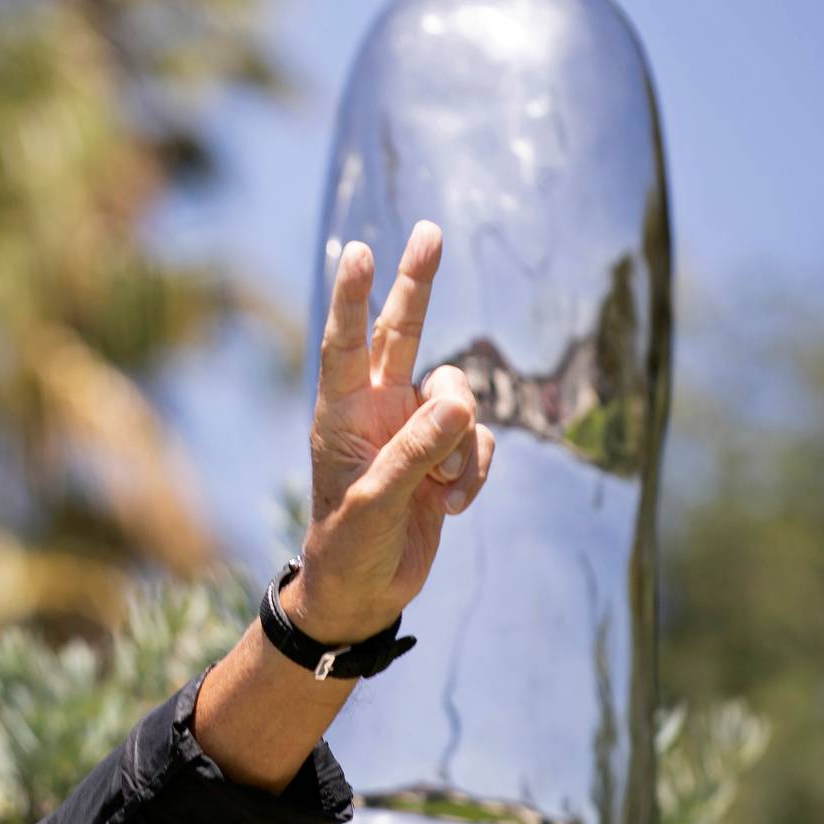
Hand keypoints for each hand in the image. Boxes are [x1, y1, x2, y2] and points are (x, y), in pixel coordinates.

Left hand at [292, 222, 497, 642]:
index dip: (354, 298)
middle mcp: (378, 410)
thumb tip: (458, 403)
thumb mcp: (375, 502)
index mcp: (343, 414)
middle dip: (417, 284)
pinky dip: (475, 472)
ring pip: (460, 397)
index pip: (347, 345)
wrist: (364, 594)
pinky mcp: (446, 455)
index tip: (359, 250)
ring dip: (462, 445)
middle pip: (404, 332)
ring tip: (440, 490)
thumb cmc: (349, 547)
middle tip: (428, 230)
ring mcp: (414, 430)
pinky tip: (451, 506)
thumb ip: (414, 452)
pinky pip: (480, 442)